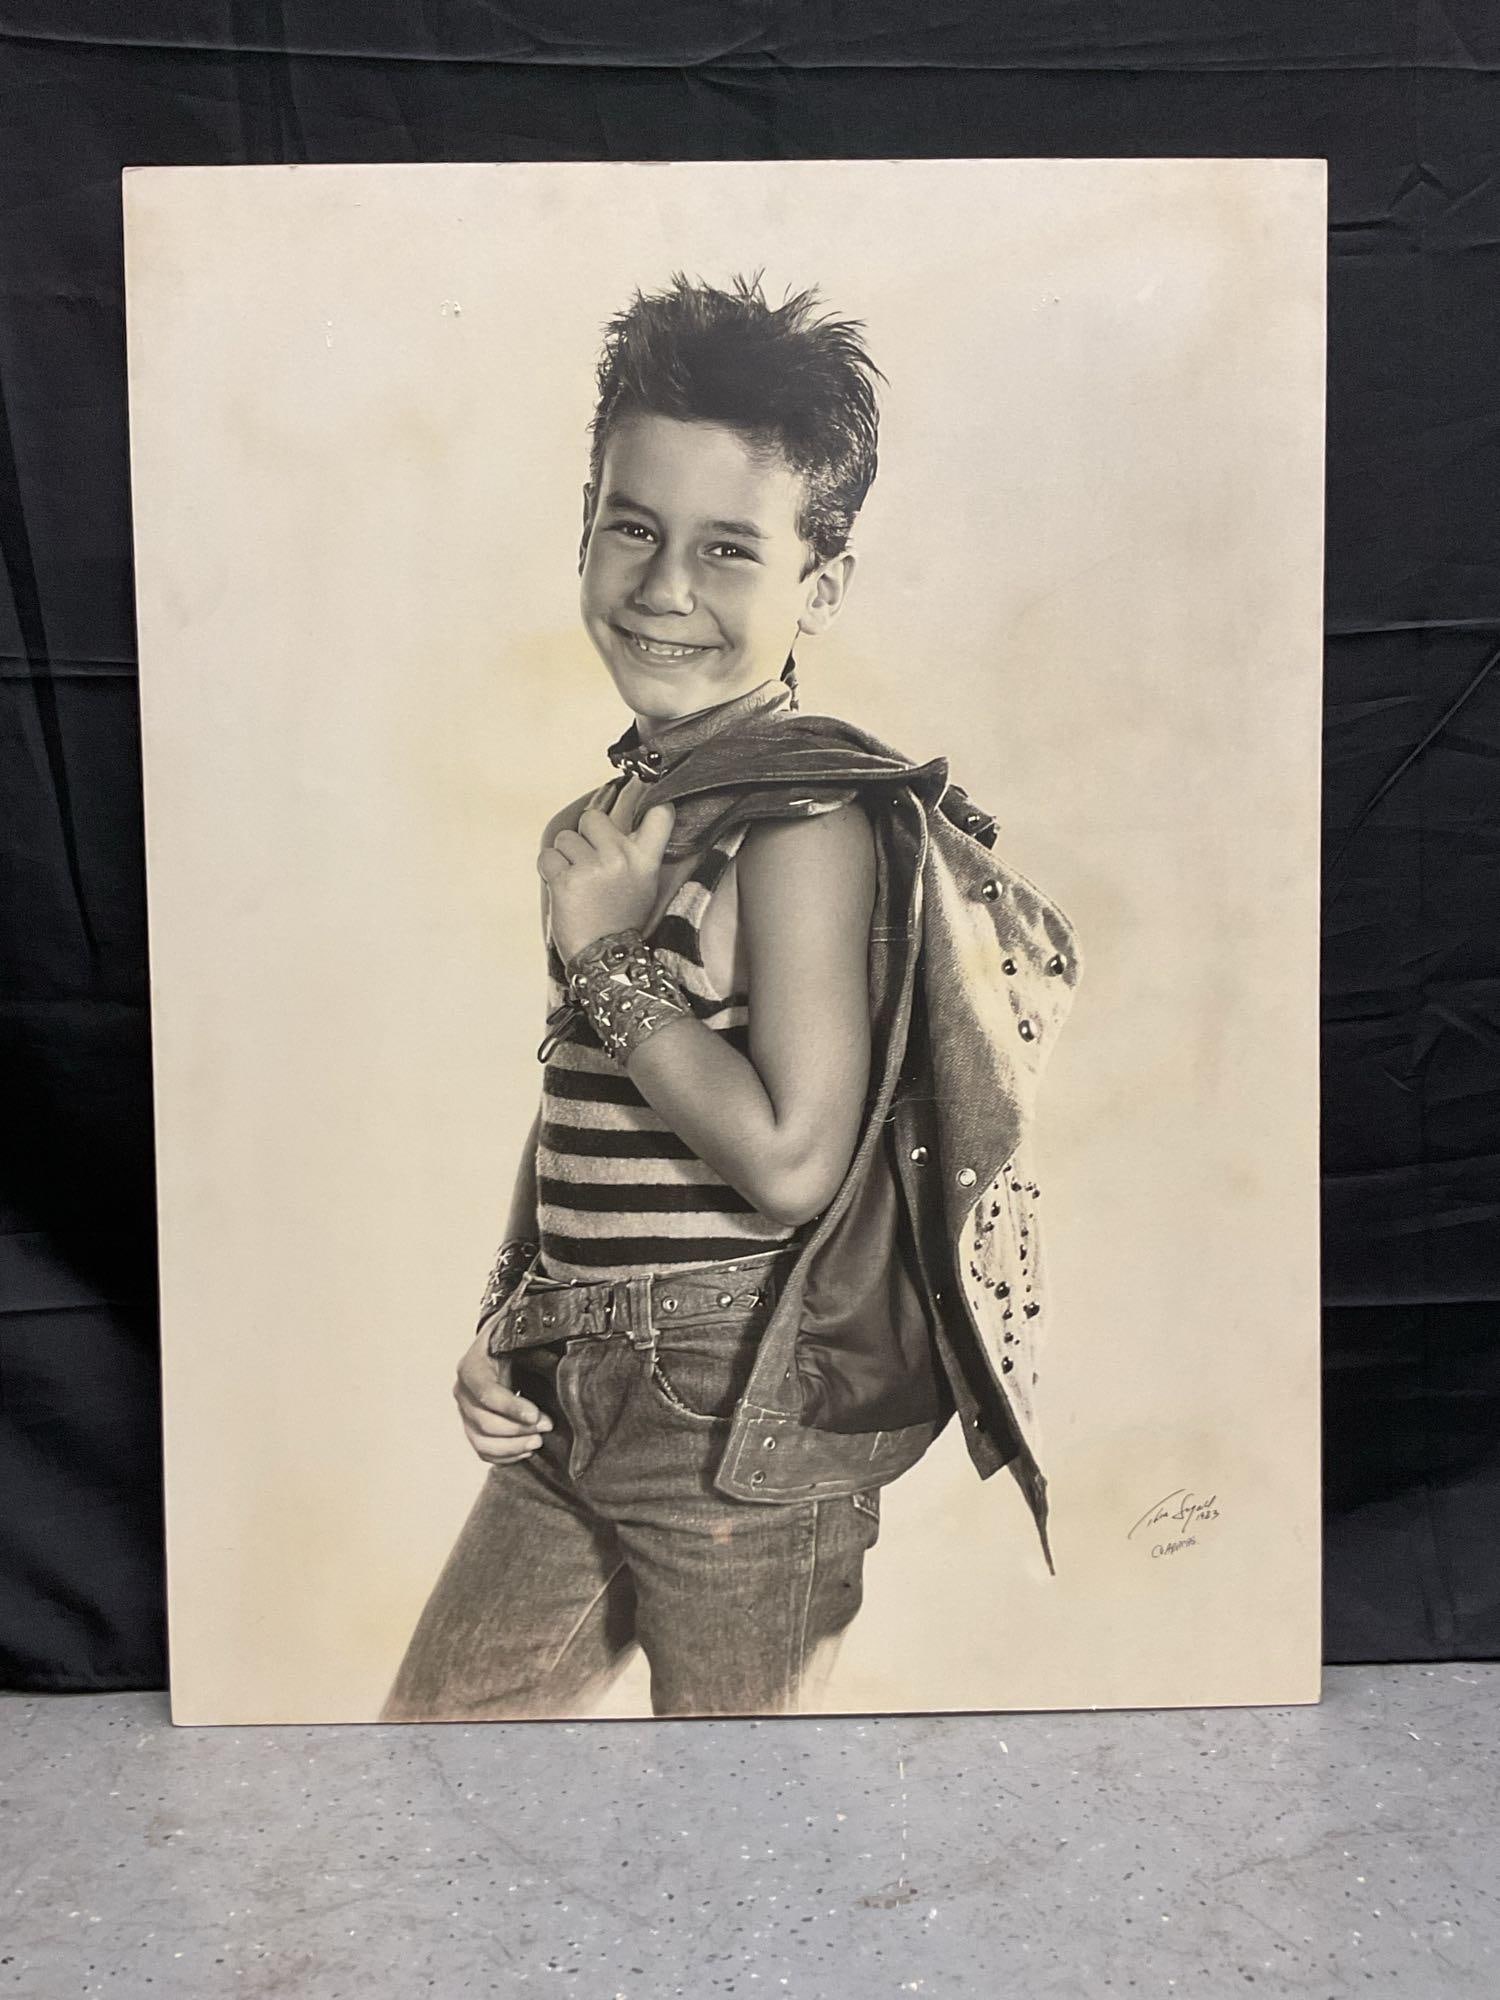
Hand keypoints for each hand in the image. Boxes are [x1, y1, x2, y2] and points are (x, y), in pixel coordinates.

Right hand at [453, 1331, 553, 1463]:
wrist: (499, 1349)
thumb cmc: (513, 1343)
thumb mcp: (522, 1338)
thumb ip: (536, 1349)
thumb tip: (558, 1362)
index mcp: (472, 1365)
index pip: (486, 1392)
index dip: (510, 1407)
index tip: (536, 1414)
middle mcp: (462, 1391)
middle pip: (484, 1421)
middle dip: (518, 1429)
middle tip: (547, 1426)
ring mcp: (465, 1413)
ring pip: (482, 1441)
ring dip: (512, 1446)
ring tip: (538, 1442)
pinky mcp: (472, 1429)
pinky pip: (483, 1451)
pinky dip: (505, 1456)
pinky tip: (526, 1451)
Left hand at [538, 793, 675, 963]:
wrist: (606, 960)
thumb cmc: (621, 921)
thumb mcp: (644, 884)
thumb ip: (637, 851)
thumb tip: (624, 814)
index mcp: (645, 859)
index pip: (660, 815)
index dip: (648, 795)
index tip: (642, 784)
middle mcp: (621, 858)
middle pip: (591, 818)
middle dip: (584, 838)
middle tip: (591, 866)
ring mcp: (593, 869)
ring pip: (564, 839)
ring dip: (564, 859)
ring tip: (578, 885)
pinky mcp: (566, 881)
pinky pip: (547, 858)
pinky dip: (549, 872)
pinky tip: (563, 890)